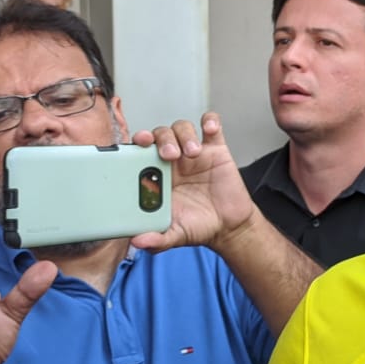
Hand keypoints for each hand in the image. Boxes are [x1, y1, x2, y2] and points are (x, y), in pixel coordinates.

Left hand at [131, 114, 255, 252]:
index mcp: (156, 175)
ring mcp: (194, 153)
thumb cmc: (197, 226)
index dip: (138, 142)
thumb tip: (136, 242)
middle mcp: (173, 161)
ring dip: (185, 135)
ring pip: (182, 128)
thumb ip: (156, 239)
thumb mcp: (174, 235)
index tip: (138, 143)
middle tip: (171, 155)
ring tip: (193, 152)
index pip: (141, 151)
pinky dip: (210, 121)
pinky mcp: (216, 150)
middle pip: (161, 134)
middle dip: (163, 139)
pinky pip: (212, 126)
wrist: (228, 226)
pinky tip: (209, 128)